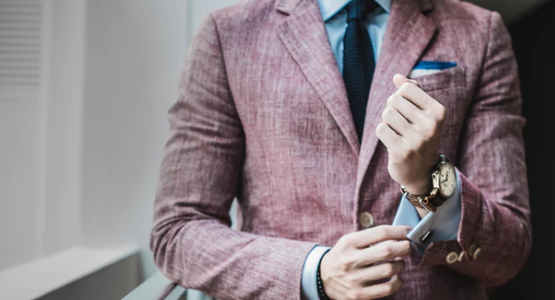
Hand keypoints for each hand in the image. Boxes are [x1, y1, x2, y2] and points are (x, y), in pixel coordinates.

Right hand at [320, 225, 411, 299]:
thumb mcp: (350, 242)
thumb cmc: (343, 256)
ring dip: (401, 264)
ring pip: (390, 269)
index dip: (400, 231)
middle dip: (405, 247)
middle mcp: (351, 260)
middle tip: (409, 247)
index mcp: (349, 242)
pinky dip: (398, 282)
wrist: (322, 278)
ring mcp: (354, 279)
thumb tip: (400, 236)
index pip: (381, 232)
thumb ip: (371, 238)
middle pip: (387, 250)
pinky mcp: (359, 295)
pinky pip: (387, 288)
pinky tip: (396, 277)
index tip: (409, 232)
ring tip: (400, 262)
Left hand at [375, 74, 445, 194]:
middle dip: (392, 110)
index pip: (406, 88)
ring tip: (397, 133)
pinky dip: (383, 133)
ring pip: (386, 114)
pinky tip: (392, 142)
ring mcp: (417, 139)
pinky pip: (381, 129)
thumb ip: (412, 91)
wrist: (422, 170)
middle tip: (401, 125)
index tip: (407, 110)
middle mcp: (430, 125)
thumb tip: (397, 76)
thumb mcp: (422, 112)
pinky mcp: (402, 151)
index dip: (400, 97)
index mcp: (438, 111)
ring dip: (387, 122)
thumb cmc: (420, 135)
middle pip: (394, 100)